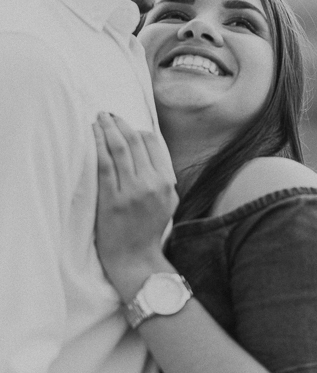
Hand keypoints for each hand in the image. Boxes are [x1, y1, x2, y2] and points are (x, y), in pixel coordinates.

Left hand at [92, 112, 177, 298]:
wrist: (135, 258)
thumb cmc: (148, 230)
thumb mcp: (168, 202)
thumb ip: (164, 177)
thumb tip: (152, 149)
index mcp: (167, 183)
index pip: (153, 144)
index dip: (138, 129)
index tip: (126, 124)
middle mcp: (152, 184)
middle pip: (136, 142)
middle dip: (121, 123)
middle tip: (108, 114)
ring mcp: (132, 192)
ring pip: (120, 149)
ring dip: (108, 128)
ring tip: (99, 117)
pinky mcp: (112, 199)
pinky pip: (105, 164)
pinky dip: (98, 145)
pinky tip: (92, 134)